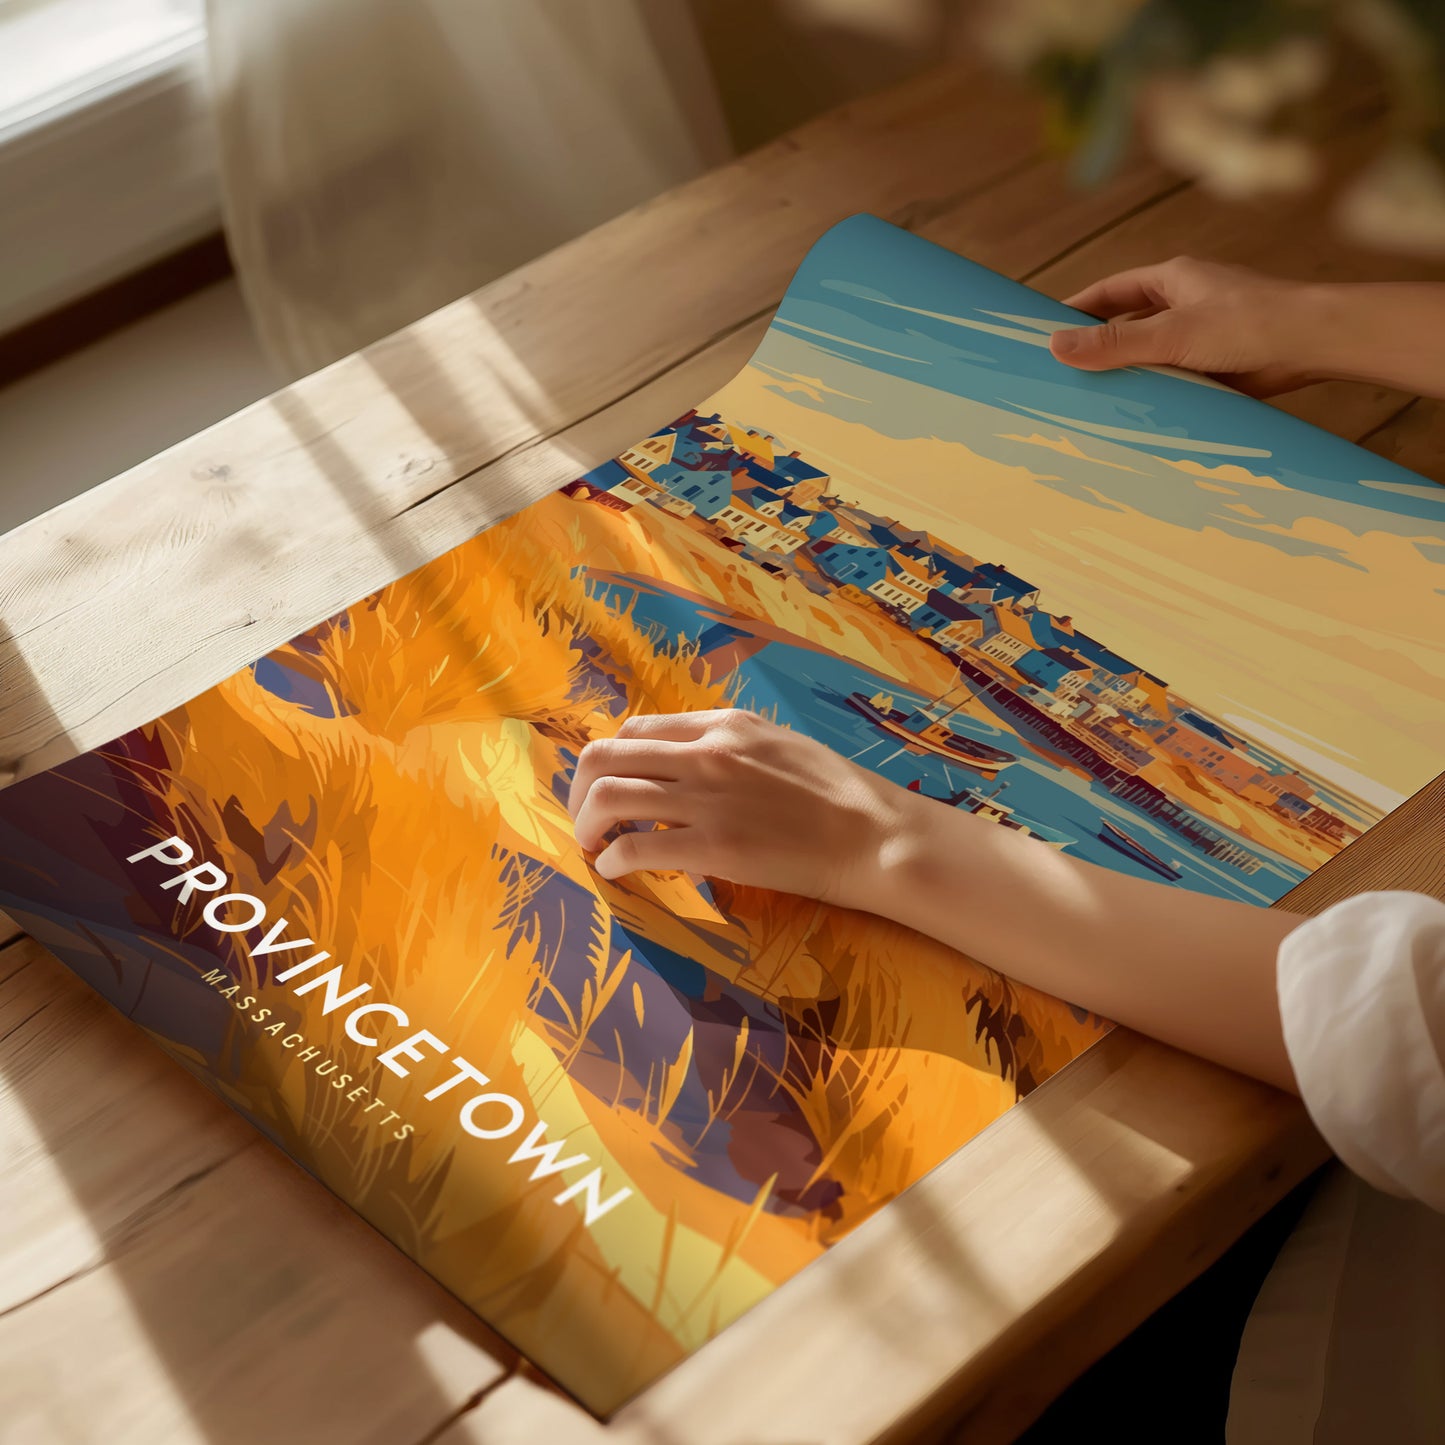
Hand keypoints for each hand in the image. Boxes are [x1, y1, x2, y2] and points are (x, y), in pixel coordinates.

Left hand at [567, 709, 913, 904]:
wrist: (873, 835)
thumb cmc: (836, 794)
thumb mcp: (778, 744)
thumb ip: (729, 748)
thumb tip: (687, 768)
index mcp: (723, 724)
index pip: (637, 729)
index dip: (611, 760)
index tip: (608, 786)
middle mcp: (706, 752)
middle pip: (606, 756)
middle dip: (579, 790)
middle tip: (585, 819)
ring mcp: (706, 798)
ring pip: (608, 796)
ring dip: (586, 824)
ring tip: (592, 846)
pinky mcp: (712, 846)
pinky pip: (635, 846)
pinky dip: (612, 860)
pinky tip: (616, 871)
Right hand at [1049, 256, 1318, 395]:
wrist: (1315, 344)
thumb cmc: (1248, 323)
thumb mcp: (1172, 333)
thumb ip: (1115, 342)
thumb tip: (1055, 346)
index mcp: (1173, 279)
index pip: (1111, 291)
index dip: (1077, 309)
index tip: (1044, 331)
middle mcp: (1186, 304)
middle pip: (1128, 324)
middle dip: (1099, 348)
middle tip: (1061, 374)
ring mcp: (1203, 336)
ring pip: (1151, 356)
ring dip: (1128, 375)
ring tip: (1091, 402)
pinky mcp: (1218, 366)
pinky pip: (1176, 380)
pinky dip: (1157, 394)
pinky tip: (1137, 416)